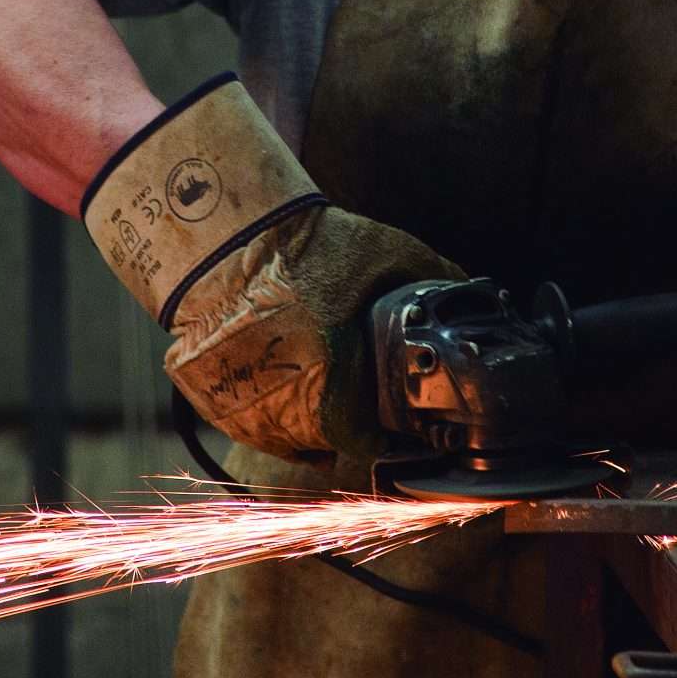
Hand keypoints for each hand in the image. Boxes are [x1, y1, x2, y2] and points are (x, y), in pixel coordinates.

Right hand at [83, 75, 455, 461]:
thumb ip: (431, 274)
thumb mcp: (383, 251)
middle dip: (343, 422)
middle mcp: (284, 407)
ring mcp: (240, 407)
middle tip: (353, 394)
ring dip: (303, 425)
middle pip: (325, 444)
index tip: (388, 417)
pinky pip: (244, 424)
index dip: (382, 429)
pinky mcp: (207, 397)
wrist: (224, 233)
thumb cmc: (308, 245)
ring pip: (283, 441)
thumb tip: (469, 291)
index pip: (364, 438)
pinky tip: (278, 384)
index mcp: (330, 383)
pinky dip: (263, 412)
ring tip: (315, 387)